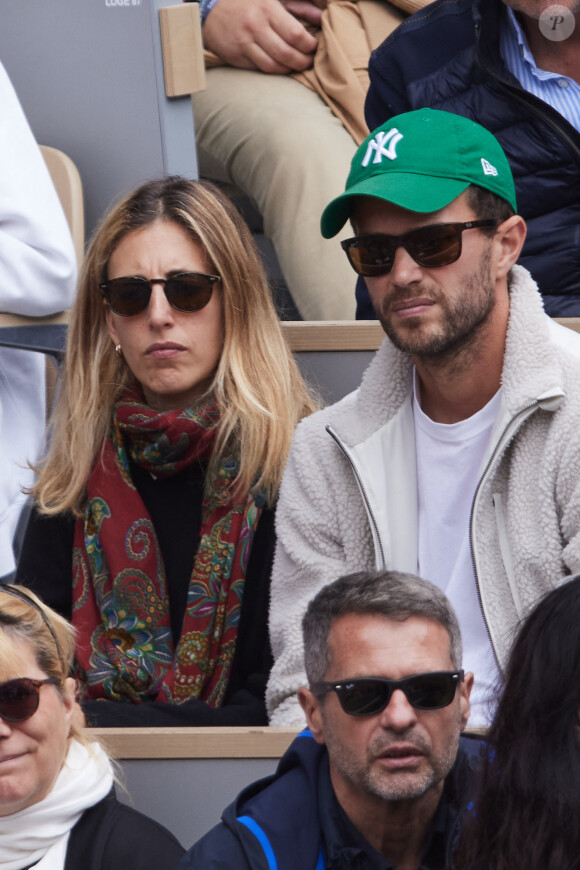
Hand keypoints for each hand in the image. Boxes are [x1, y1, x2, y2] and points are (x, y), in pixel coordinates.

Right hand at [203, 0, 319, 72]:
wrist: (211, 9)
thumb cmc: (248, 2)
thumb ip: (299, 7)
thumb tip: (321, 17)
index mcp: (267, 9)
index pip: (295, 34)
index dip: (309, 45)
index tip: (314, 47)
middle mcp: (255, 27)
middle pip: (286, 54)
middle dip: (303, 61)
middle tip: (309, 61)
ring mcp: (244, 44)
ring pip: (273, 66)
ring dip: (289, 69)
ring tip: (297, 65)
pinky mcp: (236, 57)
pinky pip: (260, 69)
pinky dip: (274, 70)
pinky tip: (281, 66)